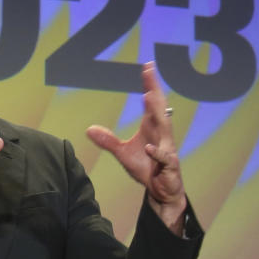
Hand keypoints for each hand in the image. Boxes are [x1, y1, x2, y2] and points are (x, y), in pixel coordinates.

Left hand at [86, 62, 186, 232]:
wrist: (162, 191)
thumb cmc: (147, 168)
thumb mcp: (123, 154)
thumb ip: (108, 141)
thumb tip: (89, 130)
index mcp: (152, 128)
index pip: (152, 103)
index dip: (150, 85)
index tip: (147, 67)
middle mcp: (162, 134)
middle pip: (159, 109)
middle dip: (155, 90)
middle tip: (150, 73)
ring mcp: (167, 149)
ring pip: (164, 129)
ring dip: (157, 114)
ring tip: (150, 97)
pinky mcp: (169, 166)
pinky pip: (164, 158)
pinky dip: (157, 153)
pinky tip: (149, 148)